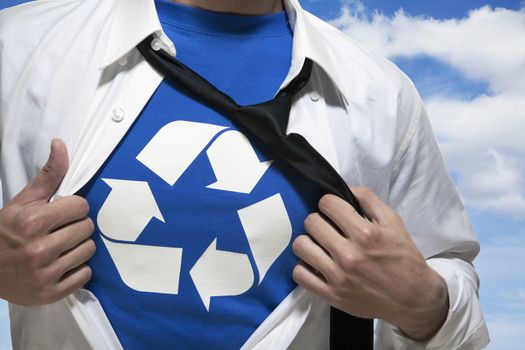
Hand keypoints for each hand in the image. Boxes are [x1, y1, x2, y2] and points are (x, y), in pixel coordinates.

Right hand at [0, 139, 94, 304]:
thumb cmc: (6, 231)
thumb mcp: (22, 201)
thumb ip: (47, 175)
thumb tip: (61, 144)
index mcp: (33, 222)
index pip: (81, 207)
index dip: (73, 208)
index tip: (62, 212)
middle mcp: (40, 249)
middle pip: (87, 228)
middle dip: (76, 226)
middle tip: (60, 230)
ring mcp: (45, 274)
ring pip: (89, 250)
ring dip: (79, 247)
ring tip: (61, 247)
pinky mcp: (50, 294)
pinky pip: (85, 275)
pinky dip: (77, 270)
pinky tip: (61, 264)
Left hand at [292, 187, 447, 340]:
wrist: (413, 298)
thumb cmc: (403, 258)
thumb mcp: (393, 222)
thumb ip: (369, 200)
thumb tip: (345, 187)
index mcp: (365, 234)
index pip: (327, 204)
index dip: (330, 203)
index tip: (334, 210)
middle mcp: (349, 255)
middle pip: (311, 222)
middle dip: (319, 220)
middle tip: (327, 227)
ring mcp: (338, 277)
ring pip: (301, 246)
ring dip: (308, 241)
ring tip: (319, 244)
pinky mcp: (332, 295)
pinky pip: (300, 275)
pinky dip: (304, 266)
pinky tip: (316, 263)